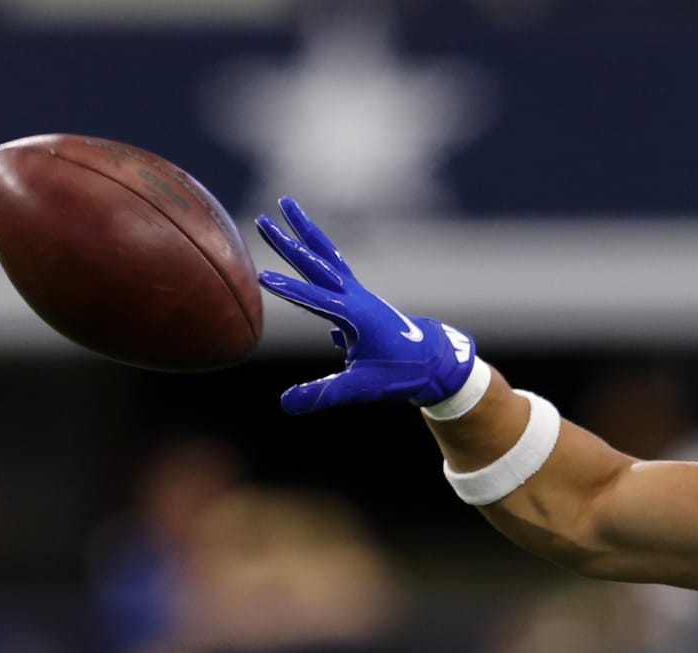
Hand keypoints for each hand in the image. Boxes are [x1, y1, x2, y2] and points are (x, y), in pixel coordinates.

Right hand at [255, 197, 476, 412]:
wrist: (436, 363)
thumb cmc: (401, 374)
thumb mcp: (362, 388)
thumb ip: (323, 395)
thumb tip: (286, 404)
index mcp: (355, 316)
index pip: (316, 301)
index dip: (289, 291)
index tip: (262, 277)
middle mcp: (355, 297)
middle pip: (316, 264)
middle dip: (289, 244)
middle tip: (262, 220)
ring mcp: (358, 293)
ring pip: (326, 254)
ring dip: (305, 230)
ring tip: (286, 203)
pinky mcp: (359, 298)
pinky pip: (333, 267)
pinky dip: (318, 252)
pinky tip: (305, 251)